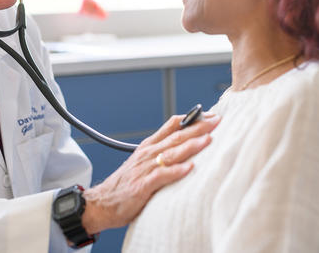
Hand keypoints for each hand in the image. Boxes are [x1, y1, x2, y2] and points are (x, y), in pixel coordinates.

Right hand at [80, 112, 220, 233]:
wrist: (101, 203)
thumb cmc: (125, 185)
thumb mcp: (143, 163)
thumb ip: (162, 154)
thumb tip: (186, 148)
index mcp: (149, 147)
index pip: (171, 125)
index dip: (191, 118)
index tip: (210, 115)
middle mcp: (148, 154)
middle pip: (176, 136)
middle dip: (198, 128)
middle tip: (217, 121)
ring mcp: (145, 169)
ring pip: (171, 153)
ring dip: (191, 145)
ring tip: (208, 140)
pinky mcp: (142, 186)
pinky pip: (162, 176)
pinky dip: (176, 171)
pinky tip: (189, 168)